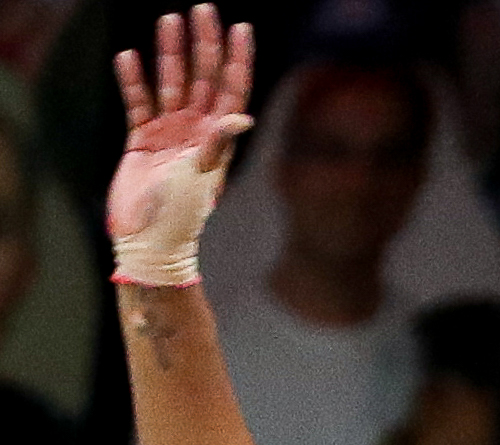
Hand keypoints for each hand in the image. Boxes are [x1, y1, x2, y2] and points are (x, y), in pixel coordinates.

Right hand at [110, 7, 252, 284]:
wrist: (149, 239)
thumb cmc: (180, 214)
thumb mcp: (201, 175)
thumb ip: (218, 143)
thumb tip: (242, 116)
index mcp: (216, 139)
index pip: (230, 89)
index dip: (237, 59)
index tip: (242, 28)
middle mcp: (195, 131)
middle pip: (201, 77)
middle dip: (203, 44)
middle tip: (203, 9)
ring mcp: (168, 133)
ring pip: (170, 83)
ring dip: (169, 53)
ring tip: (168, 20)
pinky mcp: (141, 139)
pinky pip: (137, 102)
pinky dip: (133, 80)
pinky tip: (129, 55)